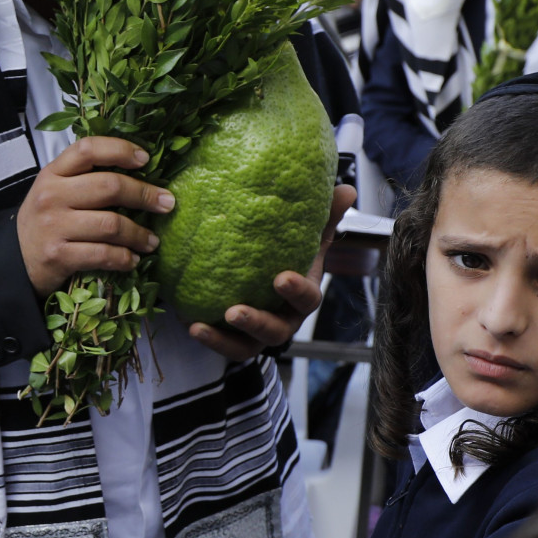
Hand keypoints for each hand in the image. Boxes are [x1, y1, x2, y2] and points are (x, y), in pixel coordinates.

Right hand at [19, 137, 172, 297]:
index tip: (145, 159)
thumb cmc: (46, 221)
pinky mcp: (58, 256)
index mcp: (53, 173)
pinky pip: (102, 254)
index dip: (120, 150)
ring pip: (111, 224)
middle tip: (167, 204)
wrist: (13, 260)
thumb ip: (85, 178)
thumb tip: (140, 173)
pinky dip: (124, 258)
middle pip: (109, 187)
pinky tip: (132, 260)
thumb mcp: (56, 190)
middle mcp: (52, 195)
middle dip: (145, 195)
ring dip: (139, 234)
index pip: (88, 150)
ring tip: (151, 241)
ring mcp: (54, 226)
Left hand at [187, 184, 354, 361]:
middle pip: (276, 330)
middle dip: (257, 322)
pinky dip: (209, 339)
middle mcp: (284, 319)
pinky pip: (224, 346)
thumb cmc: (288, 256)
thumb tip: (347, 190)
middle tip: (235, 311)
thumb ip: (325, 216)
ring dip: (225, 339)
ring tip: (200, 327)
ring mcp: (259, 334)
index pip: (308, 298)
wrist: (261, 277)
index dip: (296, 292)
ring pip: (247, 346)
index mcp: (302, 295)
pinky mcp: (235, 340)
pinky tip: (190, 324)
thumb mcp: (306, 237)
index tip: (280, 278)